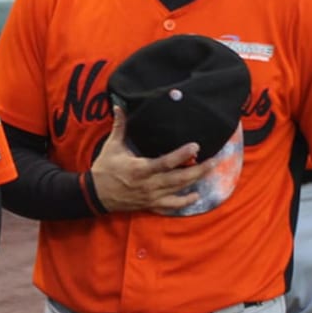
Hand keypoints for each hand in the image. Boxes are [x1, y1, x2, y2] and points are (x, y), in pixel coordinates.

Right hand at [88, 113, 204, 213]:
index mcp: (141, 169)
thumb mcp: (112, 146)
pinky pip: (171, 206)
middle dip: (199, 169)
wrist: (96, 195)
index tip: (196, 146)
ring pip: (179, 191)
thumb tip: (119, 106)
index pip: (166, 162)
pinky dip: (184, 203)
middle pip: (179, 178)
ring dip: (196, 181)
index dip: (182, 154)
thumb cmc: (105, 169)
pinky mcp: (151, 204)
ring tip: (210, 171)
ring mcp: (152, 196)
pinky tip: (196, 196)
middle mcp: (150, 184)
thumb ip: (119, 126)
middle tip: (215, 160)